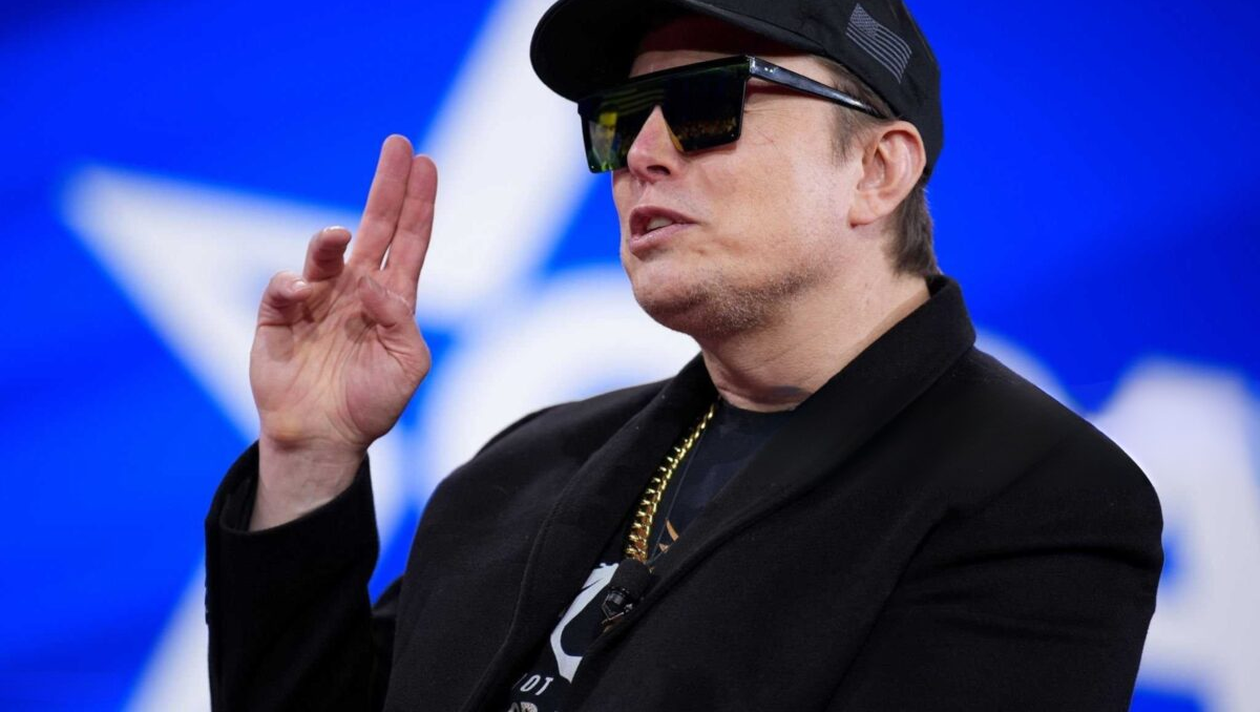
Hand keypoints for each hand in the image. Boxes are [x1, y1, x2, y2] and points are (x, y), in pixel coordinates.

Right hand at [248, 135, 435, 527]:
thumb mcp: (407, 365)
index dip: (418, 203)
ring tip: (337, 235)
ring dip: (330, 240)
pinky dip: (291, 284)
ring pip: (325, 253)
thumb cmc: (372, 403)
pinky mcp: (279, 317)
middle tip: (397, 146)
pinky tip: (301, 292)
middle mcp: (355, 289)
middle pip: (373, 226)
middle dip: (386, 187)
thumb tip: (376, 284)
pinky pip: (284, 289)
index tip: (425, 163)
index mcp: (391, 298)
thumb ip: (401, 322)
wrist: (324, 439)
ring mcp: (317, 300)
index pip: (409, 239)